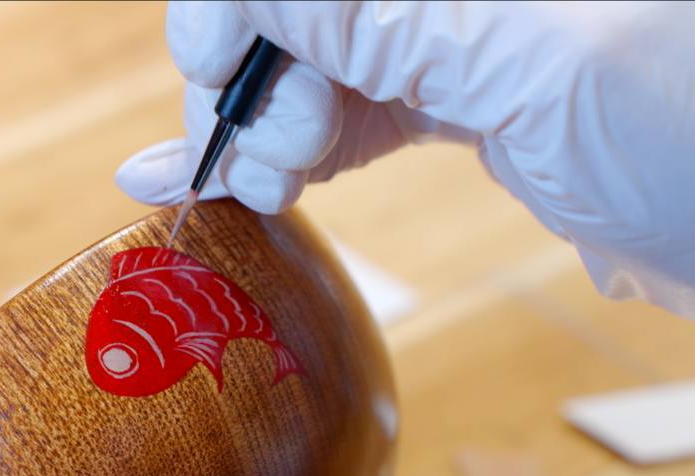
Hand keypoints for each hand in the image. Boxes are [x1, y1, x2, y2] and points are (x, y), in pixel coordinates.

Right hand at [117, 1, 694, 318]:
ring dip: (264, 122)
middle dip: (252, 76)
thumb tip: (231, 3)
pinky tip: (262, 178)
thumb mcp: (535, 58)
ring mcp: (461, 27)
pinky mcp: (465, 86)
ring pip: (316, 56)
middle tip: (256, 161)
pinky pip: (355, 101)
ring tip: (261, 188)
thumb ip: (379, 12)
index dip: (237, 4)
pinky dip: (301, 145)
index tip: (210, 71)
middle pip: (301, 8)